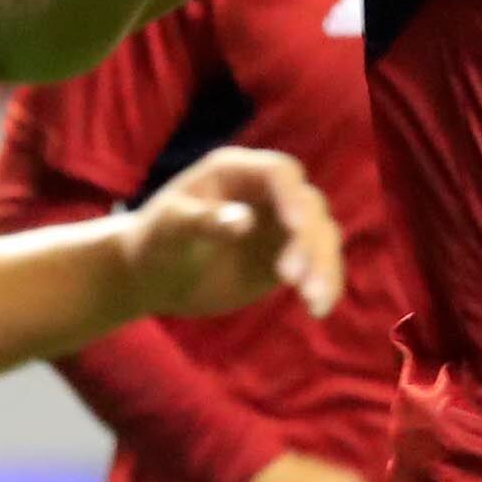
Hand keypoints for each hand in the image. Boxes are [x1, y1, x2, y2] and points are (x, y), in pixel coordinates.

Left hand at [122, 145, 344, 318]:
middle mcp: (268, 193)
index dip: (291, 196)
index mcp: (237, 172)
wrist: (155, 275)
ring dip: (324, 267)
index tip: (294, 226)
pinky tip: (317, 309)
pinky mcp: (289, 256)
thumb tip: (243, 221)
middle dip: (308, 240)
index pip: (279, 173)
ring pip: (322, 236)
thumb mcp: (169, 229)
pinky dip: (325, 284)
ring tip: (312, 302)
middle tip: (289, 278)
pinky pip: (319, 265)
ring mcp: (281, 225)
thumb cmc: (156, 241)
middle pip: (309, 206)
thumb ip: (202, 221)